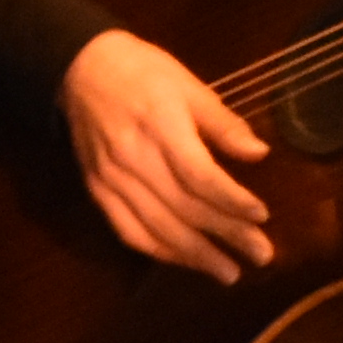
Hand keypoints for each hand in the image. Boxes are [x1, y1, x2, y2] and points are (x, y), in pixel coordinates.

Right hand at [63, 29, 272, 280]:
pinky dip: (160, 251)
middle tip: (262, 255)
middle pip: (183, 207)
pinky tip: (187, 262)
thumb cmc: (144, 72)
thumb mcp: (189, 85)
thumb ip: (223, 124)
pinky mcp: (96, 191)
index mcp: (160, 126)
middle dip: (226, 235)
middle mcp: (133, 158)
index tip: (263, 215)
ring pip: (156, 227)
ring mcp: (110, 179)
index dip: (231, 200)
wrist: (80, 69)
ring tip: (230, 273)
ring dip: (195, 255)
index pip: (199, 175)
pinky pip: (128, 230)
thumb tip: (259, 153)